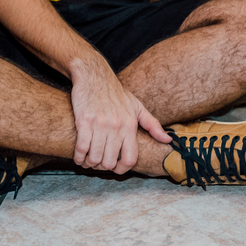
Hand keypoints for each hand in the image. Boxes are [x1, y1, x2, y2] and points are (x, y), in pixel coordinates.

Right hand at [68, 59, 171, 173]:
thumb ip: (153, 125)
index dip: (121, 169)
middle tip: (98, 163)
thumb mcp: (137, 107)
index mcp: (130, 125)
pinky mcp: (84, 121)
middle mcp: (116, 126)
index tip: (115, 168)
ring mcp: (100, 124)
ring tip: (87, 160)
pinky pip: (81, 148)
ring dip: (89, 163)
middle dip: (102, 167)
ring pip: (94, 158)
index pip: (130, 158)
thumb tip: (168, 140)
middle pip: (109, 162)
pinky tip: (79, 156)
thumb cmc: (116, 93)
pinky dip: (78, 157)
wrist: (94, 76)